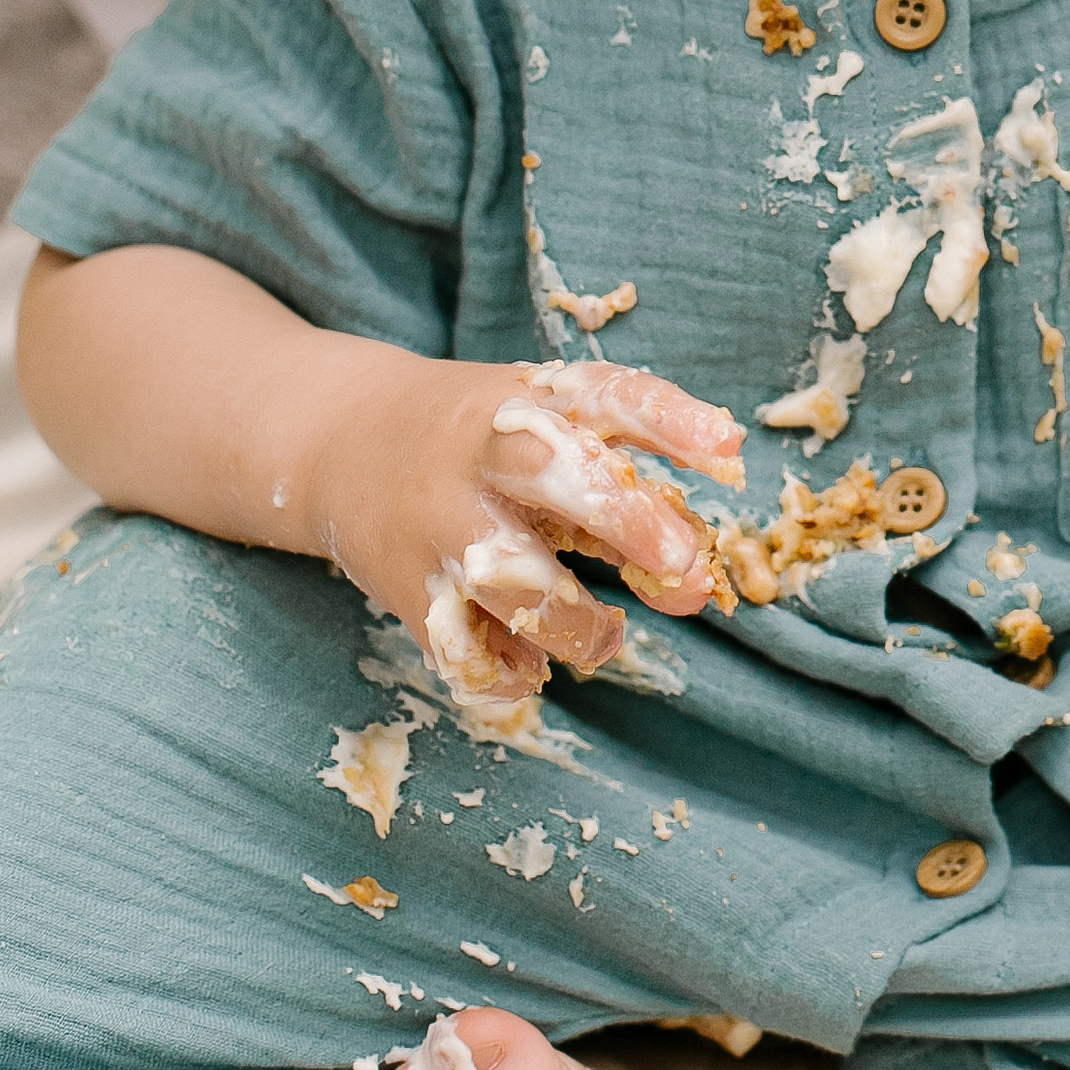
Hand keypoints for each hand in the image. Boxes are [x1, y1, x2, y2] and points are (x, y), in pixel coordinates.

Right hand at [303, 353, 744, 726]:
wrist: (340, 440)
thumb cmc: (485, 442)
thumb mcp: (551, 432)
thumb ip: (629, 495)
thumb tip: (698, 584)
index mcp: (531, 400)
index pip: (609, 395)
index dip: (670, 420)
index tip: (728, 447)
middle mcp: (481, 453)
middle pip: (548, 471)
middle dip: (621, 517)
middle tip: (680, 562)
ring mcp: (438, 520)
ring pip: (506, 576)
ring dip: (574, 621)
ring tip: (607, 634)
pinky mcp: (404, 586)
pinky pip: (458, 648)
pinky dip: (504, 674)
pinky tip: (530, 669)